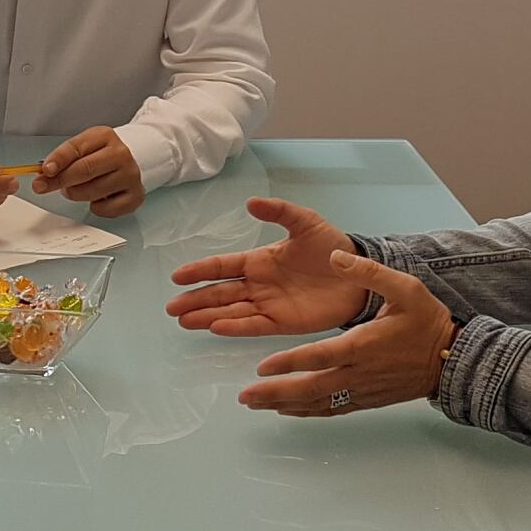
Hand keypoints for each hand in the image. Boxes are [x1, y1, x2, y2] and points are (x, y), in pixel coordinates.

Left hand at [34, 126, 144, 217]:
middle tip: (42, 187)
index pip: (76, 148)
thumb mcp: (83, 147)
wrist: (131, 160)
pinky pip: (104, 209)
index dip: (58, 160)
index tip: (44, 171)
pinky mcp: (135, 195)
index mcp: (105, 136)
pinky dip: (94, 207)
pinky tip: (97, 197)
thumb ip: (64, 159)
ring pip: (91, 192)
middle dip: (59, 181)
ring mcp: (130, 175)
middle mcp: (121, 154)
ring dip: (75, 194)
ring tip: (75, 189)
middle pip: (84, 170)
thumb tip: (43, 175)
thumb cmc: (100, 155)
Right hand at [164, 197, 364, 335]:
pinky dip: (235, 327)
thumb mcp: (305, 222)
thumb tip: (250, 202)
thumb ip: (279, 212)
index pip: (222, 267)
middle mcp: (259, 285)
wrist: (359, 275)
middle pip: (220, 293)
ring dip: (208, 315)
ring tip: (184, 321)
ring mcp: (269, 305)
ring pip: (231, 311)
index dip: (199, 271)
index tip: (177, 277)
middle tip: (171, 308)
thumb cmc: (332, 247)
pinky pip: (255, 325)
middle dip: (195, 300)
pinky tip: (216, 327)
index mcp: (259, 261)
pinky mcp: (284, 323)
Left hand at [238, 252, 451, 416]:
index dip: (289, 364)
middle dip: (275, 393)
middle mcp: (358, 373)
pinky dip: (306, 412)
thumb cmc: (427, 321)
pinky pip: (331, 410)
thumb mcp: (405, 287)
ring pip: (317, 404)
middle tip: (245, 396)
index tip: (261, 367)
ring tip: (254, 404)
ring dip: (284, 406)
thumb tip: (337, 257)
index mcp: (363, 345)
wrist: (451, 359)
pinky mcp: (366, 401)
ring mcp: (362, 391)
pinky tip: (286, 410)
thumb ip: (369, 273)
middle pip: (310, 389)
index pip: (318, 358)